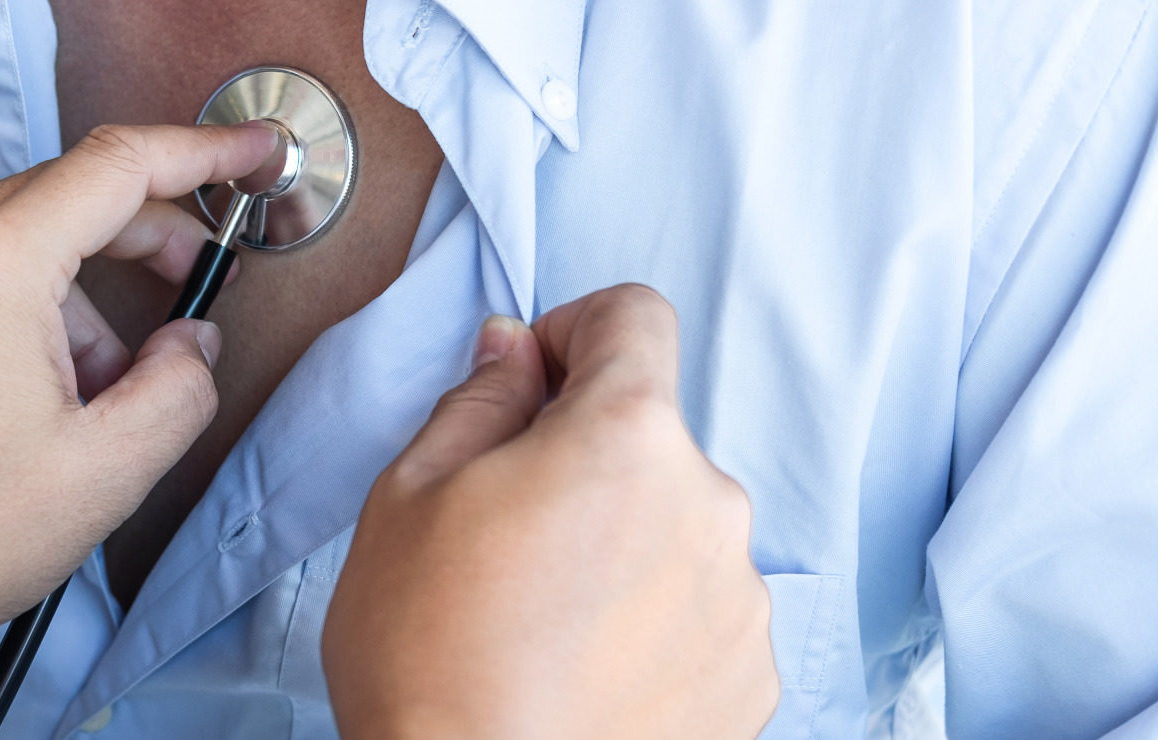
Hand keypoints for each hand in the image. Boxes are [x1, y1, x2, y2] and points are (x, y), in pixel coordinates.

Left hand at [0, 123, 281, 737]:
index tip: (250, 151)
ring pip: (16, 238)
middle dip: (145, 237)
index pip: (117, 166)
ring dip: (80, 295)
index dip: (203, 151)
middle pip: (66, 194)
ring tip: (96, 394)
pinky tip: (35, 395)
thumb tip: (191, 347)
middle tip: (196, 286)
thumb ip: (179, 390)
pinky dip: (21, 309)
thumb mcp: (104, 474)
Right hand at [323, 285, 777, 738]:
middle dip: (586, 457)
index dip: (573, 333)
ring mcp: (739, 599)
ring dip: (623, 543)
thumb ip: (480, 399)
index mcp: (626, 436)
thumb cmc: (426, 654)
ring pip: (677, 526)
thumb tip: (515, 352)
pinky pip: (702, 610)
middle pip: (651, 436)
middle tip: (505, 531)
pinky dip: (653, 621)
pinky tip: (583, 665)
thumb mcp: (411, 494)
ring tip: (542, 617)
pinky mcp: (751, 679)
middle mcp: (709, 505)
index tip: (531, 385)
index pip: (634, 317)